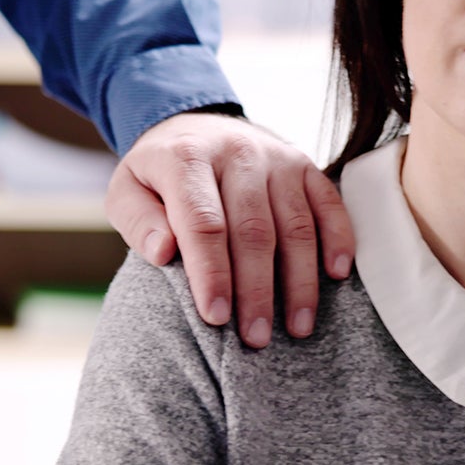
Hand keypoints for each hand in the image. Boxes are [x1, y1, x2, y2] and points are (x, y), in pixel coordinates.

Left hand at [106, 112, 353, 348]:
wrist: (195, 125)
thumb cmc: (158, 176)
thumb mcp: (127, 191)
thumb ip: (139, 222)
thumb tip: (163, 253)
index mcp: (186, 158)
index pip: (203, 224)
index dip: (211, 274)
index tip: (216, 318)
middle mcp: (237, 152)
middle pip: (254, 231)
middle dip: (257, 291)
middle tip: (256, 338)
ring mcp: (276, 157)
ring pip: (295, 225)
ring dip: (300, 281)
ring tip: (298, 328)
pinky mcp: (304, 164)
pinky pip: (328, 203)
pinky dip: (338, 239)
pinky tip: (336, 276)